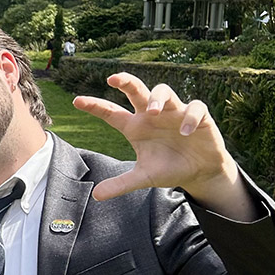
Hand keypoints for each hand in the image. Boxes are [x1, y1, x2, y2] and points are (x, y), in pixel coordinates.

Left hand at [72, 73, 253, 215]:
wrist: (198, 171)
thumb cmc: (168, 168)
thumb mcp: (142, 178)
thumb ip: (121, 184)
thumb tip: (96, 195)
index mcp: (135, 127)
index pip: (112, 113)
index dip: (95, 106)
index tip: (76, 101)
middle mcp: (152, 115)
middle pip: (137, 90)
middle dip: (126, 81)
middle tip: (113, 79)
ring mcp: (174, 112)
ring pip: (164, 91)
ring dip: (158, 98)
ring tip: (154, 112)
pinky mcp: (198, 115)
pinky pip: (194, 108)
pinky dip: (189, 118)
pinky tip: (185, 132)